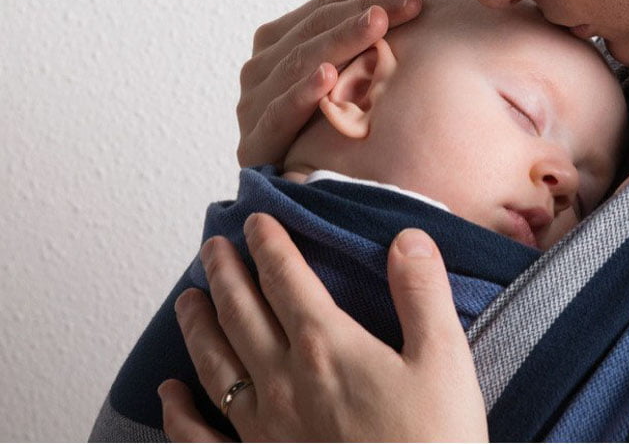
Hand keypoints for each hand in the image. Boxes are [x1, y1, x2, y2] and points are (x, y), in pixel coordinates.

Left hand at [158, 213, 487, 441]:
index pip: (287, 280)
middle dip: (225, 273)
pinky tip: (168, 393)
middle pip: (241, 313)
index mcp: (327, 346)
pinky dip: (178, 413)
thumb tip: (407, 240)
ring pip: (215, 364)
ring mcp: (263, 426)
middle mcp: (284, 380)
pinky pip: (201, 435)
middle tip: (213, 247)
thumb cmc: (432, 441)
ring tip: (188, 299)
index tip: (257, 221)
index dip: (270, 245)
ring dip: (198, 325)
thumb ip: (422, 294)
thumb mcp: (445, 360)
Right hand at [237, 0, 421, 166]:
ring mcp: (253, 106)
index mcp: (278, 43)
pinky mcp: (255, 145)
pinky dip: (303, 92)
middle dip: (366, 9)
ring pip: (300, 63)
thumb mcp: (348, 67)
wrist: (292, 196)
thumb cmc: (326, 125)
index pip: (327, 7)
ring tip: (378, 22)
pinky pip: (280, 114)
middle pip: (317, 30)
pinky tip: (329, 76)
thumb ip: (357, 18)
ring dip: (341, 40)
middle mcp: (260, 70)